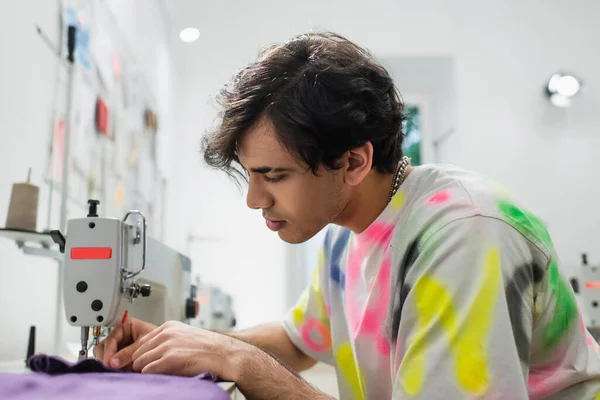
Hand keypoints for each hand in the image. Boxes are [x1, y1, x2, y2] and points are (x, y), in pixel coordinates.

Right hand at [93, 317, 155, 368]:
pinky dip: (115, 367)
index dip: (109, 351)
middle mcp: (120, 335)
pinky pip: (111, 362)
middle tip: (112, 367)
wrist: (168, 348)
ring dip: (110, 363)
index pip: (110, 338)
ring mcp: (119, 346)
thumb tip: (113, 362)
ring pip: (104, 356)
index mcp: (125, 325)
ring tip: (121, 368)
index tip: (110, 362)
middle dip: (107, 357)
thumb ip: (128, 353)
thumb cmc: (160, 340)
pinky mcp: (120, 357)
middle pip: (102, 347)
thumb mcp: (143, 344)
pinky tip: (123, 369)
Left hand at [131, 320, 247, 380]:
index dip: (141, 354)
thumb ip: (168, 340)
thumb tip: (151, 353)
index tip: (143, 363)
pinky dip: (150, 376)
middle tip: (148, 371)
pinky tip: (161, 376)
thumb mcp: (185, 336)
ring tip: (156, 374)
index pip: (141, 341)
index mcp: (168, 326)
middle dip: (141, 363)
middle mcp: (166, 333)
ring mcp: (168, 345)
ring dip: (145, 371)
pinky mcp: (170, 358)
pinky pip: (148, 370)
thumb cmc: (207, 348)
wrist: (223, 354)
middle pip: (138, 352)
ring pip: (140, 362)